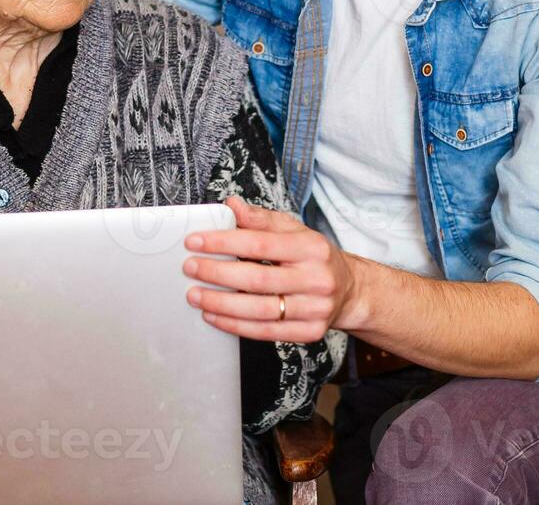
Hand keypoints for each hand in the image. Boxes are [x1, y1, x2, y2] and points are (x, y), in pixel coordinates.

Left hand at [182, 196, 356, 343]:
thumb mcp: (294, 230)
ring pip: (259, 310)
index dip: (223, 243)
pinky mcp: (310, 333)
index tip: (195, 242)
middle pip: (257, 279)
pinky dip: (235, 325)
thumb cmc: (314, 257)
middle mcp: (317, 279)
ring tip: (195, 295)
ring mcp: (315, 309)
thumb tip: (231, 205)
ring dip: (221, 304)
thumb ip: (261, 219)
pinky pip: (265, 332)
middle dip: (217, 274)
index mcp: (311, 248)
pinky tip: (214, 317)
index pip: (260, 244)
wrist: (349, 291)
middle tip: (190, 269)